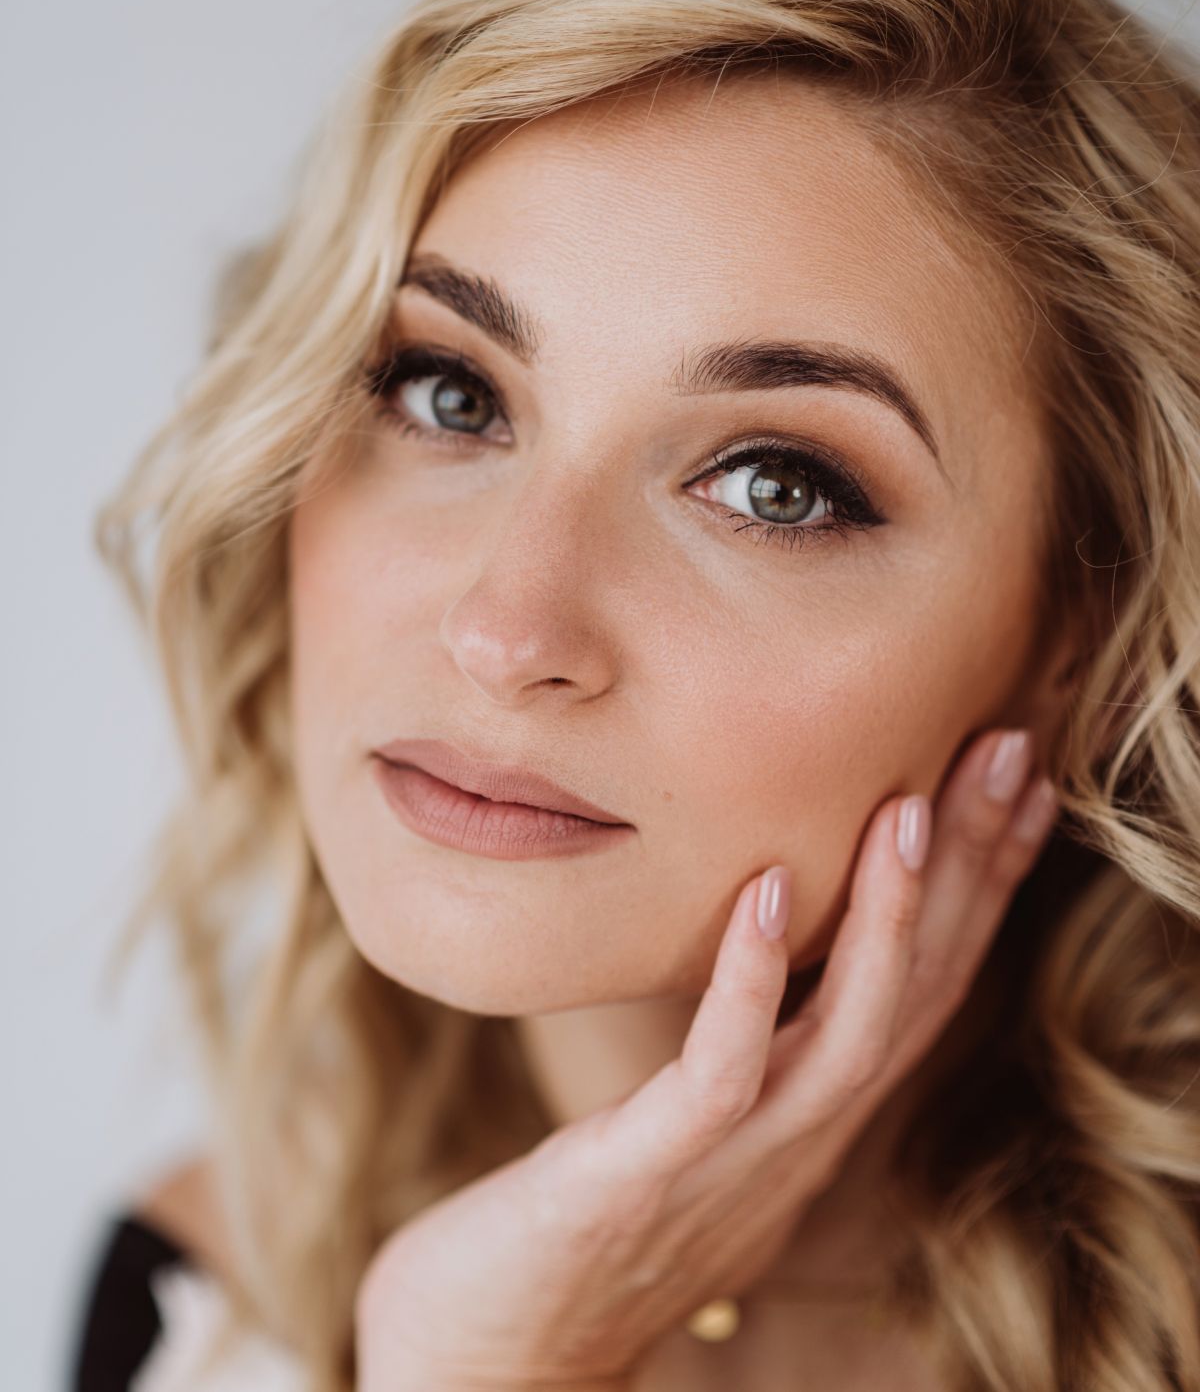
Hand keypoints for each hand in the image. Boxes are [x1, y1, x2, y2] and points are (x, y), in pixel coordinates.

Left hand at [353, 726, 1057, 1391]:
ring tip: (907, 805)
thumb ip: (739, 1058)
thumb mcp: (686, 1129)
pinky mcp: (651, 1170)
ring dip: (887, 917)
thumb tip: (749, 970)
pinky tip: (762, 888)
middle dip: (969, 870)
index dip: (978, 884)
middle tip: (1010, 753)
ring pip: (848, 1030)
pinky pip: (721, 1068)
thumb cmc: (581, 1231)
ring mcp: (735, 1160)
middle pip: (917, 992)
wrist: (498, 1364)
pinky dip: (747, 978)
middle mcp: (799, 1137)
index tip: (1013, 783)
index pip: (923, 986)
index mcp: (808, 1115)